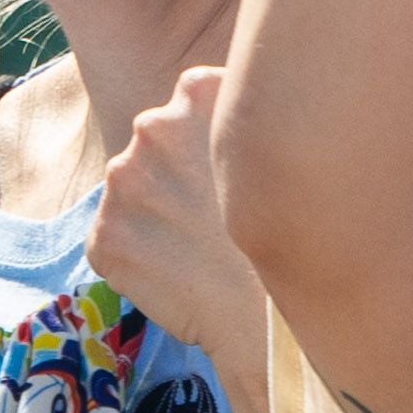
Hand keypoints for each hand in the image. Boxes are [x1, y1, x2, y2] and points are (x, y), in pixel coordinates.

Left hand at [90, 69, 267, 404]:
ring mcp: (121, 185)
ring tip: (208, 249)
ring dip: (161, 214)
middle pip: (162, 143)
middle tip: (222, 214)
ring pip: (137, 193)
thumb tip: (243, 123)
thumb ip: (253, 120)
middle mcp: (152, 127)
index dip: (220, 135)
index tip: (241, 167)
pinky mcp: (104, 239)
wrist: (283, 318)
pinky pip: (119, 240)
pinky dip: (145, 258)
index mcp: (202, 94)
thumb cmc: (308, 232)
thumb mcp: (291, 147)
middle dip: (182, 170)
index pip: (199, 99)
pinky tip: (186, 275)